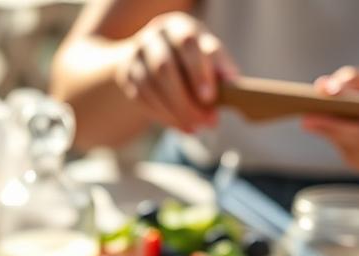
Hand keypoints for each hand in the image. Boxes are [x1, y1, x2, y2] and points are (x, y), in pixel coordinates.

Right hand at [114, 12, 238, 133]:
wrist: (155, 57)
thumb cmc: (192, 59)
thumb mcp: (208, 56)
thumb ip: (219, 67)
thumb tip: (232, 84)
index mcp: (179, 26)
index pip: (187, 43)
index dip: (199, 71)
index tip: (210, 98)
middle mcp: (154, 37)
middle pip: (164, 68)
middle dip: (186, 100)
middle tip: (208, 122)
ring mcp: (136, 55)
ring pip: (150, 87)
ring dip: (175, 112)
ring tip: (196, 127)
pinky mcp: (126, 74)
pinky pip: (141, 99)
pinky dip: (163, 116)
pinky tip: (182, 126)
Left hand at [302, 66, 358, 178]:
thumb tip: (325, 86)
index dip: (344, 114)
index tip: (320, 99)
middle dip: (331, 127)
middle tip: (306, 117)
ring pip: (355, 153)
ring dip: (335, 136)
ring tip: (317, 121)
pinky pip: (357, 160)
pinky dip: (344, 145)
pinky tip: (338, 132)